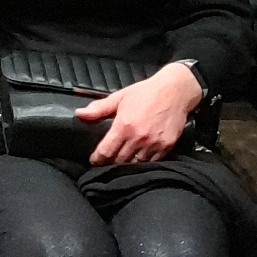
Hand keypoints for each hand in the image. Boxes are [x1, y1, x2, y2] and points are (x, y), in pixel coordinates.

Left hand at [80, 63, 204, 165]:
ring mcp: (154, 144)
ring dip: (127, 165)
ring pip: (135, 164)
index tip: (94, 161)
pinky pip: (152, 162)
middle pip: (119, 161)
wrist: (176, 91)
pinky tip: (138, 158)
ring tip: (122, 162)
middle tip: (107, 162)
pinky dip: (144, 162)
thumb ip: (99, 109)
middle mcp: (138, 138)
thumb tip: (80, 114)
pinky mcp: (166, 146)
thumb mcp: (120, 97)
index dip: (97, 159)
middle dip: (111, 163)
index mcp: (124, 126)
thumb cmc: (147, 93)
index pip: (106, 151)